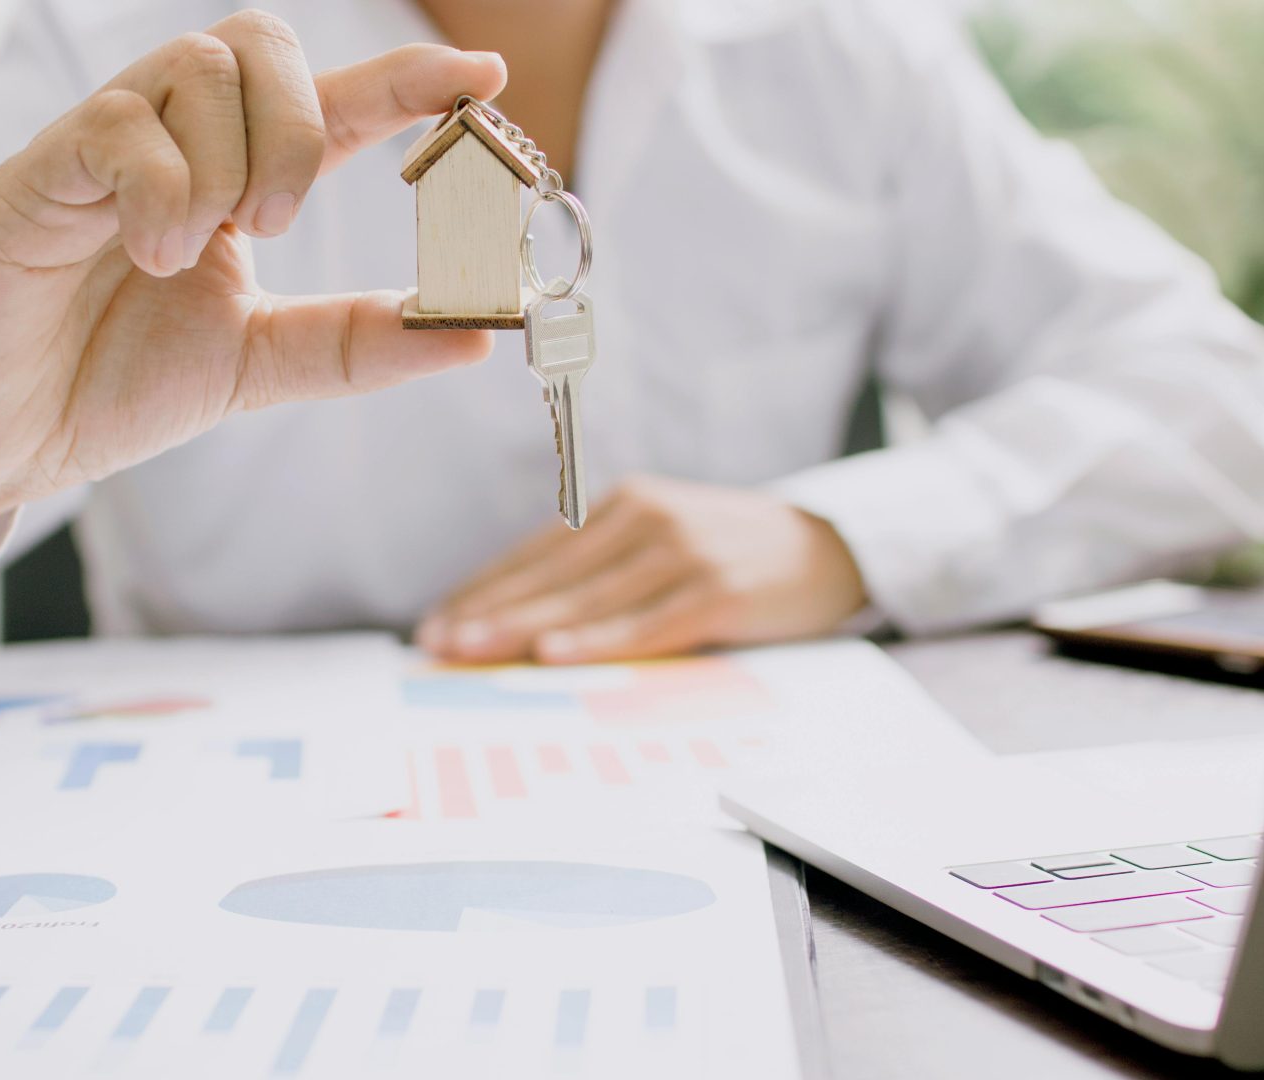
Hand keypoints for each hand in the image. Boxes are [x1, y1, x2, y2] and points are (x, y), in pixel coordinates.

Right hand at [0, 14, 506, 642]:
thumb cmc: (105, 388)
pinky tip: (151, 256)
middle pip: (259, 44)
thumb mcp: (258, 366)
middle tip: (276, 227)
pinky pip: (118, 127)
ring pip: (197, 67)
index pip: (327, 103)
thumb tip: (475, 333)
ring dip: (230, 162)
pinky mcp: (35, 175)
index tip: (484, 75)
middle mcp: (168, 144)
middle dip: (302, 126)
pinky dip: (161, 189)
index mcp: (227, 181)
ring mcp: (100, 149)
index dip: (404, 80)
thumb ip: (356, 344)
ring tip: (195, 254)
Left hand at [416, 476, 867, 663]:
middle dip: (486, 612)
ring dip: (523, 629)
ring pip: (587, 598)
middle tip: (435, 644)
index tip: (433, 624)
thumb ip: (603, 573)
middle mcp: (647, 518)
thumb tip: (523, 626)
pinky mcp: (718, 589)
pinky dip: (598, 641)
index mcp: (624, 505)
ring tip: (472, 652)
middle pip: (551, 575)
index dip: (482, 590)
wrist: (830, 548)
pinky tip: (555, 655)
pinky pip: (646, 623)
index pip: (537, 553)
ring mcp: (684, 551)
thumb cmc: (731, 556)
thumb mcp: (663, 545)